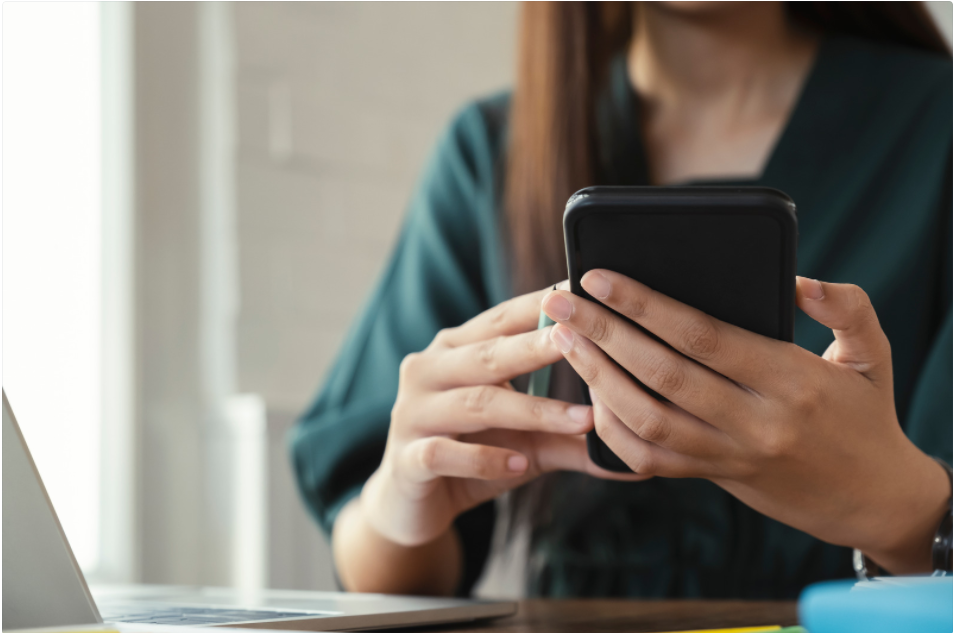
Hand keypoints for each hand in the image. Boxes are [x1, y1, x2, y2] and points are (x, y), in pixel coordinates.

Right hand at [362, 285, 642, 550]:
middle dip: (538, 347)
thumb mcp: (527, 442)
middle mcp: (428, 370)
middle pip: (489, 355)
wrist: (412, 507)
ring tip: (580, 418)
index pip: (501, 319)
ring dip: (532, 411)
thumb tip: (639, 446)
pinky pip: (445, 453)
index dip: (541, 306)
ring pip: (476, 403)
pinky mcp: (407, 458)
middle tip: (583, 340)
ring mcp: (412, 413)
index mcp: (455, 350)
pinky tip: (519, 466)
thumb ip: (571, 433)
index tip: (585, 295)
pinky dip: (485, 458)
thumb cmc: (474, 457)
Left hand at [541, 270, 949, 573]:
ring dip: (596, 377)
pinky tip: (588, 392)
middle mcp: (755, 422)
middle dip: (603, 333)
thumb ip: (846, 306)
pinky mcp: (712, 476)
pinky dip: (611, 427)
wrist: (869, 496)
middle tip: (559, 301)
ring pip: (646, 419)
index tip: (600, 277)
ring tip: (563, 337)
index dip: (644, 306)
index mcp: (791, 381)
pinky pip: (647, 458)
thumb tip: (797, 279)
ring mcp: (729, 455)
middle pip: (661, 374)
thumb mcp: (872, 353)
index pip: (702, 336)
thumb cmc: (865, 413)